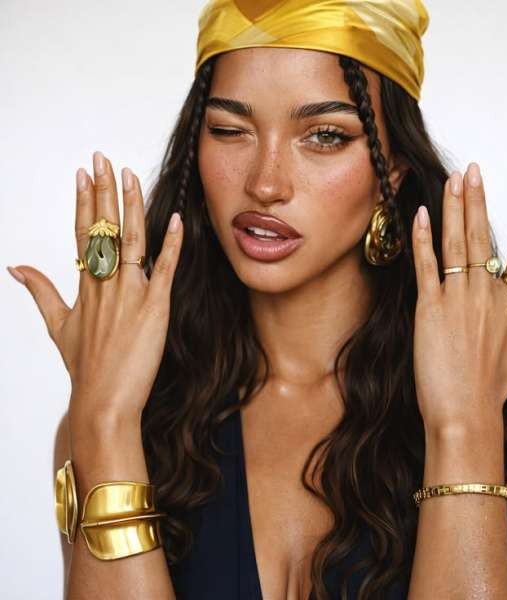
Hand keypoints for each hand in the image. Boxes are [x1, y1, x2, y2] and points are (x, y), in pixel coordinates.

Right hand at [8, 151, 182, 424]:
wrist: (103, 402)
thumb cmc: (84, 367)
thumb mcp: (57, 326)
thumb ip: (39, 291)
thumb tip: (15, 266)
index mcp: (84, 286)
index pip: (82, 233)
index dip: (84, 201)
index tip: (84, 173)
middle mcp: (104, 284)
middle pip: (102, 228)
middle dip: (103, 191)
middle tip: (102, 157)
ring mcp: (129, 295)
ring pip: (130, 240)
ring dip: (130, 205)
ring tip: (128, 174)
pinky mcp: (153, 308)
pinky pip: (163, 269)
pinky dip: (171, 243)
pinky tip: (175, 219)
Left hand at [410, 162, 506, 433]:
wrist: (465, 413)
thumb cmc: (493, 387)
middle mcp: (486, 295)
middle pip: (483, 238)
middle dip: (478, 200)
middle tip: (474, 169)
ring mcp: (458, 298)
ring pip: (456, 244)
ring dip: (454, 209)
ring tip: (453, 180)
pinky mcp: (430, 307)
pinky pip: (427, 266)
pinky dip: (422, 239)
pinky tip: (419, 214)